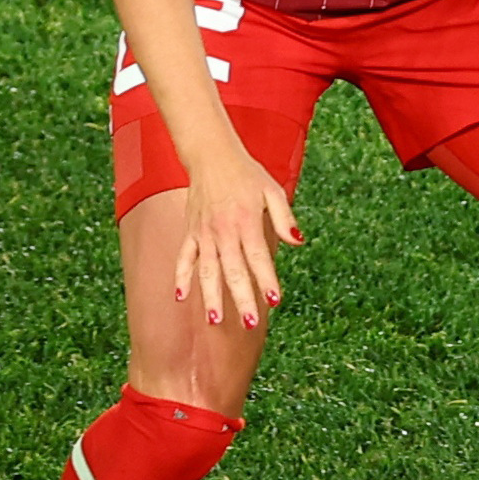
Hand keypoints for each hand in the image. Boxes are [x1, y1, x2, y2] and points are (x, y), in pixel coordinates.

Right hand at [170, 149, 302, 328]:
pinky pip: (183, 258)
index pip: (259, 257)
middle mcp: (224, 231)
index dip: (266, 279)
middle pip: (233, 270)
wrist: (212, 156)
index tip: (274, 300)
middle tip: (249, 322)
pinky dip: (180, 277)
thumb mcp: (273, 191)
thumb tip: (298, 242)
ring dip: (210, 295)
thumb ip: (284, 219)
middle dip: (241, 298)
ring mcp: (204, 233)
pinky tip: (181, 297)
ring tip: (214, 320)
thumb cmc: (246, 175)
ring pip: (206, 270)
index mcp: (247, 221)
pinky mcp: (191, 232)